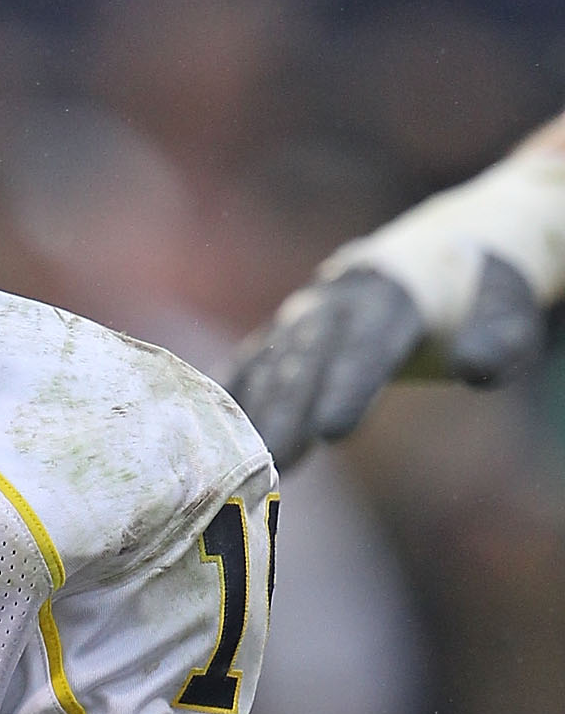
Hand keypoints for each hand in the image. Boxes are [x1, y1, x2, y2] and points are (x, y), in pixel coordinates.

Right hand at [228, 255, 544, 470]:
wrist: (448, 245)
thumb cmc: (484, 291)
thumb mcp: (510, 309)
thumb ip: (499, 338)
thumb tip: (477, 369)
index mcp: (395, 291)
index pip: (369, 342)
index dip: (351, 384)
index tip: (336, 431)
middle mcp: (340, 298)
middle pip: (308, 357)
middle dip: (290, 410)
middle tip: (274, 463)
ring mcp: (308, 312)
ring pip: (272, 362)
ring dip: (252, 414)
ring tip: (235, 468)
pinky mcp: (289, 331)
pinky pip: (252, 363)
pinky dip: (227, 398)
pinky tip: (202, 440)